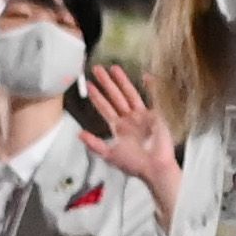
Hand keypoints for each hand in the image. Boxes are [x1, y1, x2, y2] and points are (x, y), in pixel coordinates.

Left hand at [86, 59, 182, 209]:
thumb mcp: (110, 155)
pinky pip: (153, 98)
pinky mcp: (156, 115)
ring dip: (122, 81)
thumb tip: (79, 134)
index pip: (105, 108)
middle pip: (115, 97)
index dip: (96, 96)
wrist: (155, 167)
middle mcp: (129, 119)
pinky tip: (146, 76)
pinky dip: (151, 87)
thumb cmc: (135, 164)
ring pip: (129, 94)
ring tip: (114, 68)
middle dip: (106, 83)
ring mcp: (142, 116)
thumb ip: (95, 144)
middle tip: (96, 69)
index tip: (89, 85)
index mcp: (118, 127)